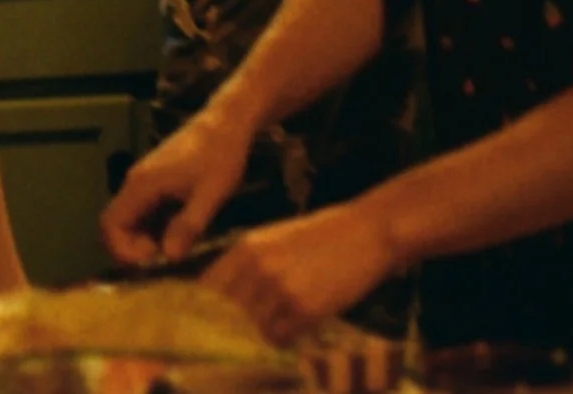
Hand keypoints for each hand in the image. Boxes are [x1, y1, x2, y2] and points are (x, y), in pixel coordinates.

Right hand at [99, 110, 250, 266]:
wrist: (226, 123)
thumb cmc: (220, 156)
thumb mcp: (211, 194)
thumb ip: (188, 225)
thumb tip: (169, 257)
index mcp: (143, 184)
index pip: (111, 224)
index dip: (123, 250)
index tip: (152, 259)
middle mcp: (136, 182)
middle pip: (114, 223)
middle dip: (131, 248)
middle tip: (163, 258)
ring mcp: (144, 181)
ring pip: (128, 219)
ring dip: (143, 240)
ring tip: (175, 247)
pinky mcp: (155, 182)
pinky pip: (143, 211)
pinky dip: (153, 228)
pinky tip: (179, 234)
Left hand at [202, 201, 398, 345]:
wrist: (366, 232)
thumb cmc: (322, 236)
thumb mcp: (274, 239)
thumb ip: (247, 264)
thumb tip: (223, 297)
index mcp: (245, 248)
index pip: (207, 288)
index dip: (206, 309)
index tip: (212, 320)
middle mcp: (257, 268)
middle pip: (226, 313)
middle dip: (233, 326)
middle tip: (247, 330)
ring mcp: (280, 289)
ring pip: (252, 329)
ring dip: (262, 332)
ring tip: (279, 325)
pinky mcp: (305, 308)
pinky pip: (279, 337)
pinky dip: (283, 339)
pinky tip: (296, 328)